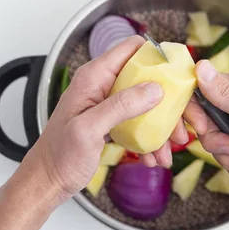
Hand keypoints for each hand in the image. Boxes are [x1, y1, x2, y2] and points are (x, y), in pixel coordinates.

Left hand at [23, 36, 163, 201]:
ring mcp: (109, 103)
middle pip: (147, 79)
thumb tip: (155, 89)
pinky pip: (139, 122)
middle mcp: (104, 85)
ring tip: (168, 151)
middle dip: (167, 102)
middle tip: (180, 126)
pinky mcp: (113, 120)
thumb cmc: (59, 154)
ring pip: (147, 103)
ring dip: (161, 127)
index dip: (158, 57)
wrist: (48, 180)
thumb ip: (120, 106)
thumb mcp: (89, 129)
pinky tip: (153, 157)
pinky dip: (150, 139)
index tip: (178, 76)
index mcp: (95, 77)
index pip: (132, 49)